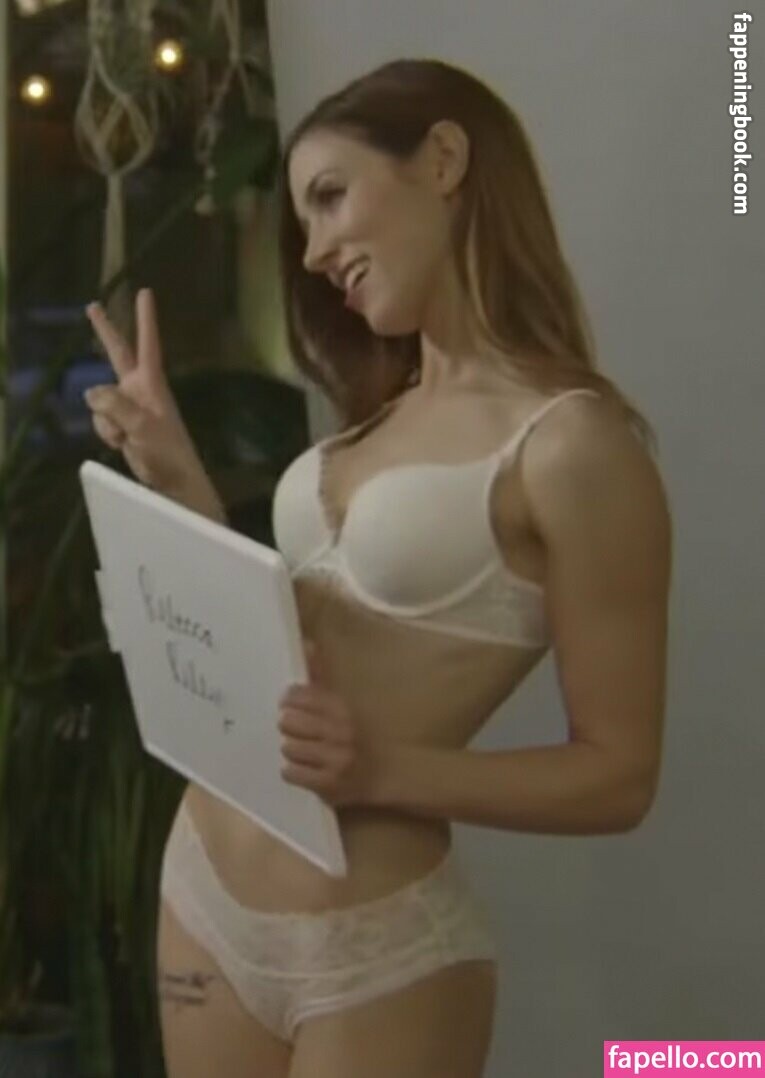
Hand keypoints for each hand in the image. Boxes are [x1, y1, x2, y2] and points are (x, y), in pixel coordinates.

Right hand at [84, 289, 201, 492]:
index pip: (147, 343)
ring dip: (105, 420)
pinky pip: (101, 420)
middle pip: (118, 354)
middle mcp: (139, 388)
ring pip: (100, 399)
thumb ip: (115, 406)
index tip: (145, 293)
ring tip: (125, 438)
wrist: (174, 482)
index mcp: (152, 383)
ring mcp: (129, 406)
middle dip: (105, 332)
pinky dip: (106, 432)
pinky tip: (120, 445)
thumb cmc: (167, 451)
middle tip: (92, 306)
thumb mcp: (142, 426)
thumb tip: (90, 392)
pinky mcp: (122, 424)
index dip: (145, 319)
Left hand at [278, 640, 381, 807]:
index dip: (289, 701)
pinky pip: (290, 772)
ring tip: (304, 751)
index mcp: (342, 708)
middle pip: (287, 722)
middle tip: (297, 731)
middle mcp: (339, 732)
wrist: (384, 774)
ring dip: (292, 750)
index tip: (291, 705)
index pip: (298, 696)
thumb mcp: (341, 703)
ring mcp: (334, 760)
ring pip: (287, 748)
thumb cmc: (355, 733)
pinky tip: (305, 768)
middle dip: (289, 727)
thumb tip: (305, 643)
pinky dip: (293, 771)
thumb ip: (320, 675)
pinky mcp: (328, 785)